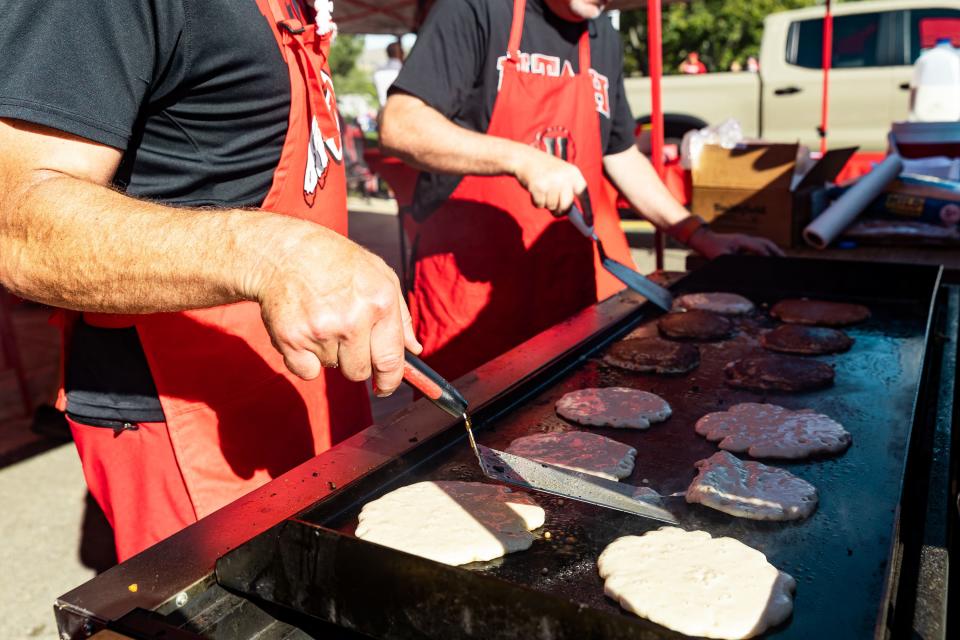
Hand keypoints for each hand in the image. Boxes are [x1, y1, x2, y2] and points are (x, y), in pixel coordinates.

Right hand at [250, 221, 420, 395]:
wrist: (284, 251)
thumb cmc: (336, 261)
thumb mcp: (380, 275)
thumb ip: (402, 316)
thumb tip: (415, 351)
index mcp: (380, 302)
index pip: (391, 360)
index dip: (390, 381)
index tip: (386, 387)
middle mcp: (352, 318)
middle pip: (360, 372)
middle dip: (355, 361)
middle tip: (344, 335)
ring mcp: (320, 330)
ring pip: (331, 367)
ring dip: (328, 352)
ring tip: (321, 319)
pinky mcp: (291, 338)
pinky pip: (306, 371)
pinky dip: (304, 359)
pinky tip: (304, 330)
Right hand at [512, 147, 586, 215]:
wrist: (525, 158)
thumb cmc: (545, 170)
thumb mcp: (562, 175)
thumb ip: (568, 192)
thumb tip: (577, 217)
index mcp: (574, 173)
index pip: (584, 194)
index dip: (588, 211)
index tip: (588, 224)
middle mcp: (565, 177)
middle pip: (567, 206)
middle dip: (560, 211)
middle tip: (555, 209)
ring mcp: (551, 182)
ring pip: (552, 207)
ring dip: (546, 204)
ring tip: (542, 190)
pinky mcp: (538, 187)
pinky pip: (540, 205)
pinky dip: (536, 202)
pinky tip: (534, 190)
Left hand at [688, 229, 784, 258]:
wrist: (703, 239)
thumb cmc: (711, 248)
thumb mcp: (721, 257)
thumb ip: (734, 262)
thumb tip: (746, 269)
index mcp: (742, 241)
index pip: (760, 248)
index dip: (769, 256)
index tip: (777, 264)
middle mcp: (746, 238)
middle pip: (767, 243)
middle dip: (777, 252)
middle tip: (787, 261)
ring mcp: (745, 239)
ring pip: (764, 243)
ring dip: (774, 250)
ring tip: (783, 260)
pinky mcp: (744, 242)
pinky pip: (759, 245)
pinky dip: (767, 250)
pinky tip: (770, 258)